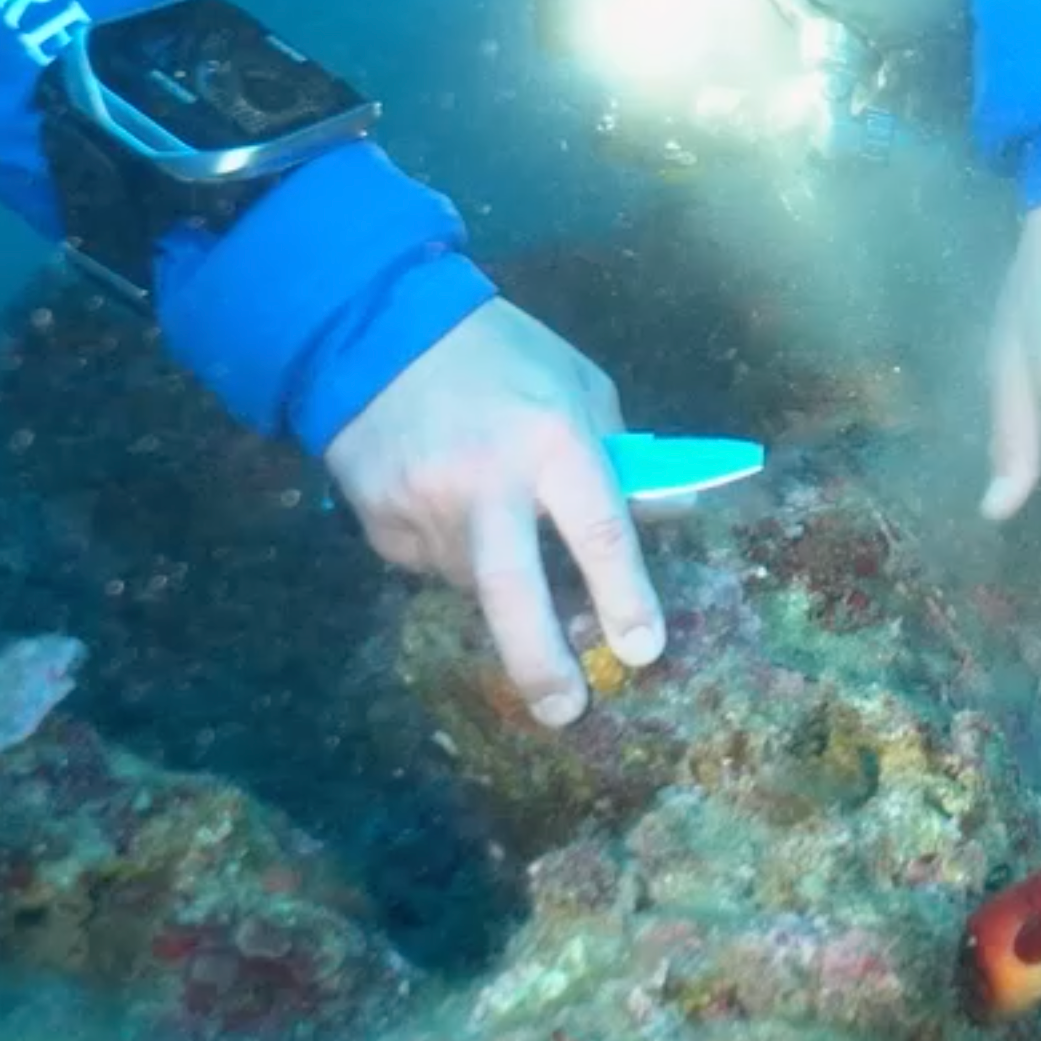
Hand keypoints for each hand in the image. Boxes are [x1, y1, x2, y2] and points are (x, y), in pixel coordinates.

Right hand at [322, 300, 664, 725]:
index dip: (626, 597)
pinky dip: (452, 553)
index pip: (599, 533)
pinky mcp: (379, 525)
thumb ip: (620, 456)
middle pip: (515, 592)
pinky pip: (430, 565)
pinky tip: (446, 503)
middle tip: (563, 710)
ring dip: (499, 579)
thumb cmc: (499, 354)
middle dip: (541, 661)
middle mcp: (486, 483)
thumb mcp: (577, 384)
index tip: (643, 650)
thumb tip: (668, 515)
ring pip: (475, 585)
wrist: (373, 330)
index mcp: (551, 440)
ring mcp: (424, 508)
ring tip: (495, 519)